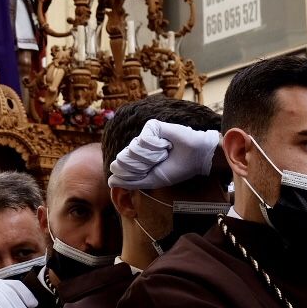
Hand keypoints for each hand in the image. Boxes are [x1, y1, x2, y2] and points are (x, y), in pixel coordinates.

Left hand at [107, 120, 221, 189]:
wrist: (196, 157)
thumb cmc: (176, 169)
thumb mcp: (152, 180)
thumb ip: (131, 182)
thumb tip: (110, 181)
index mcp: (137, 161)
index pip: (121, 169)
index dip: (136, 174)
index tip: (153, 172)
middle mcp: (138, 147)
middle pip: (124, 160)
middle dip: (143, 165)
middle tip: (159, 162)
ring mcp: (143, 136)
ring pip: (132, 150)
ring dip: (152, 156)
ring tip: (164, 153)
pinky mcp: (151, 126)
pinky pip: (143, 140)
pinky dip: (157, 146)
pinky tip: (166, 144)